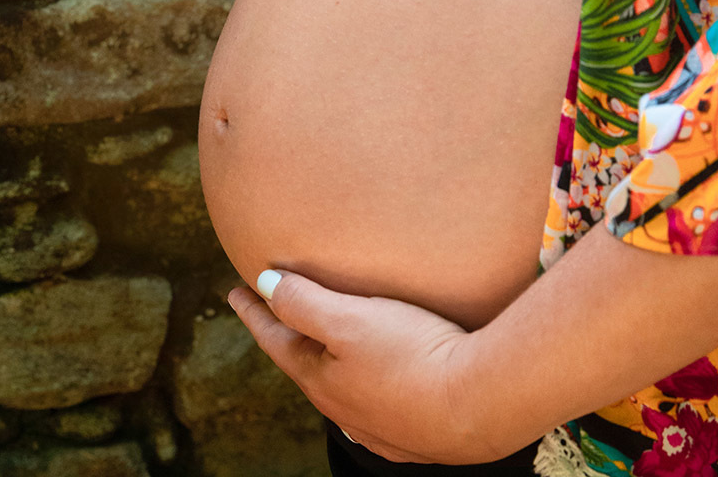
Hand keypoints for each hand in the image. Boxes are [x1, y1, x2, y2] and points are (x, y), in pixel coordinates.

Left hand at [227, 269, 493, 464]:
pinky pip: (376, 406)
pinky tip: (376, 383)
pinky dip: (364, 384)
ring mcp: (380, 426)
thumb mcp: (349, 319)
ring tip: (327, 345)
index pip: (275, 338)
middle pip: (305, 364)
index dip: (254, 311)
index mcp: (320, 379)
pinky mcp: (415, 433)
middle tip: (276, 314)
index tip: (236, 289)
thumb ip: (303, 301)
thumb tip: (264, 284)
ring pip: (341, 387)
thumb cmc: (413, 356)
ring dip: (328, 361)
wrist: (481, 405)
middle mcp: (344, 408)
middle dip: (289, 336)